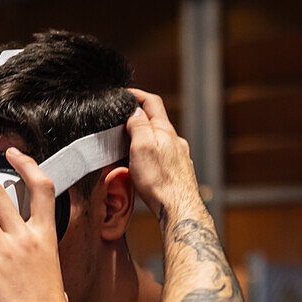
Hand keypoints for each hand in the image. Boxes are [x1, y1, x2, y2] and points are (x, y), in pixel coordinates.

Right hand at [126, 89, 203, 222]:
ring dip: (145, 139)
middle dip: (139, 118)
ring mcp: (179, 156)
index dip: (137, 94)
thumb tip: (135, 110)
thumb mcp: (141, 147)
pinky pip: (163, 157)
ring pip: (160, 140)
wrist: (178, 208)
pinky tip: (145, 167)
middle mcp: (175, 141)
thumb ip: (138, 125)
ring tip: (130, 147)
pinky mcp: (178, 171)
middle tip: (122, 122)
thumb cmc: (159, 181)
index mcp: (165, 131)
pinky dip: (152, 155)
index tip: (125, 94)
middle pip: (156, 121)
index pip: (152, 102)